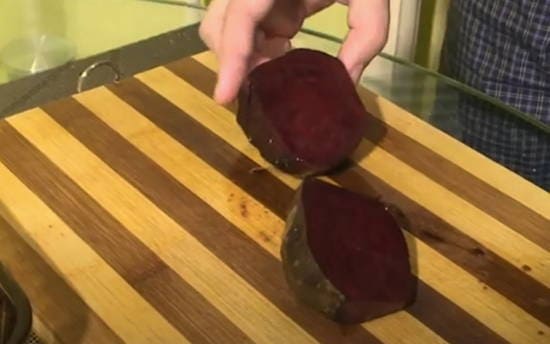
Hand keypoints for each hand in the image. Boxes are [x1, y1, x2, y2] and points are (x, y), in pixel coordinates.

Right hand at [199, 0, 389, 103]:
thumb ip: (368, 33)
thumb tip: (346, 80)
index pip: (240, 16)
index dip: (232, 56)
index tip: (224, 95)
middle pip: (219, 26)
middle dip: (236, 62)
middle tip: (267, 88)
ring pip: (226, 31)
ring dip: (245, 58)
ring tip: (279, 70)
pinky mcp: (262, 1)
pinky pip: (246, 31)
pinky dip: (258, 50)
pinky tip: (284, 53)